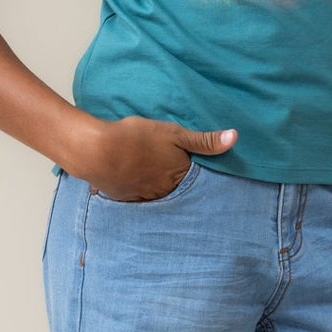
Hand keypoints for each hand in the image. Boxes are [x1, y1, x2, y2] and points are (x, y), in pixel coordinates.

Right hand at [76, 117, 237, 202]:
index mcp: (179, 177)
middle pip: (177, 190)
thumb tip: (235, 138)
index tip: (196, 172)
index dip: (196, 175)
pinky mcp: (124, 199)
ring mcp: (144, 198)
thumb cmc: (136, 138)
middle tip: (171, 173)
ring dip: (158, 188)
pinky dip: (139, 190)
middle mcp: (164, 193)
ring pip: (158, 195)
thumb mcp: (174, 133)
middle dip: (177, 184)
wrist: (96, 150)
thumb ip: (204, 140)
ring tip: (153, 177)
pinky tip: (134, 180)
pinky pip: (138, 198)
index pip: (196, 180)